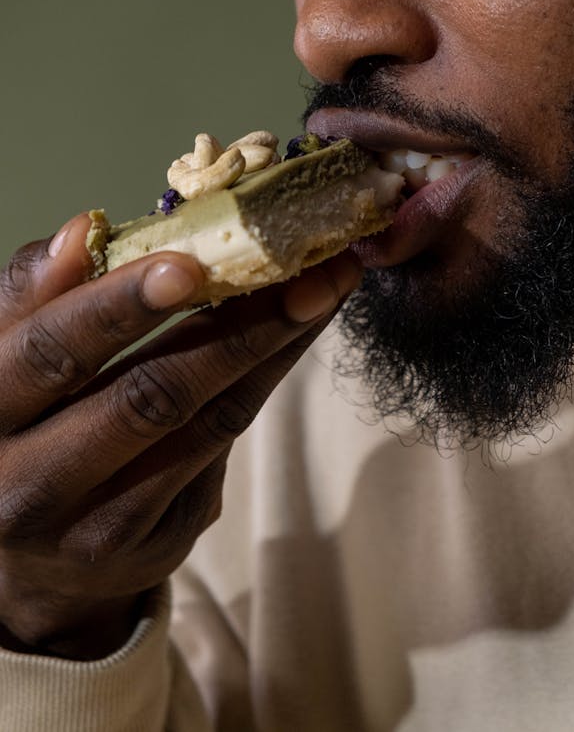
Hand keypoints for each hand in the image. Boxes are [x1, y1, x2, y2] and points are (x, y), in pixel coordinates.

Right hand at [0, 214, 360, 659]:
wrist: (32, 562)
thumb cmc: (22, 424)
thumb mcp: (6, 356)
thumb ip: (33, 295)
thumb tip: (82, 228)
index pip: (50, 353)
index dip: (116, 305)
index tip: (187, 259)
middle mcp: (30, 485)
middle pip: (142, 397)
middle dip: (229, 324)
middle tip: (295, 264)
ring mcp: (97, 526)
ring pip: (202, 420)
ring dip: (274, 343)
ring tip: (324, 285)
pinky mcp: (155, 542)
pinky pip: (222, 446)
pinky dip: (267, 379)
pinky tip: (300, 331)